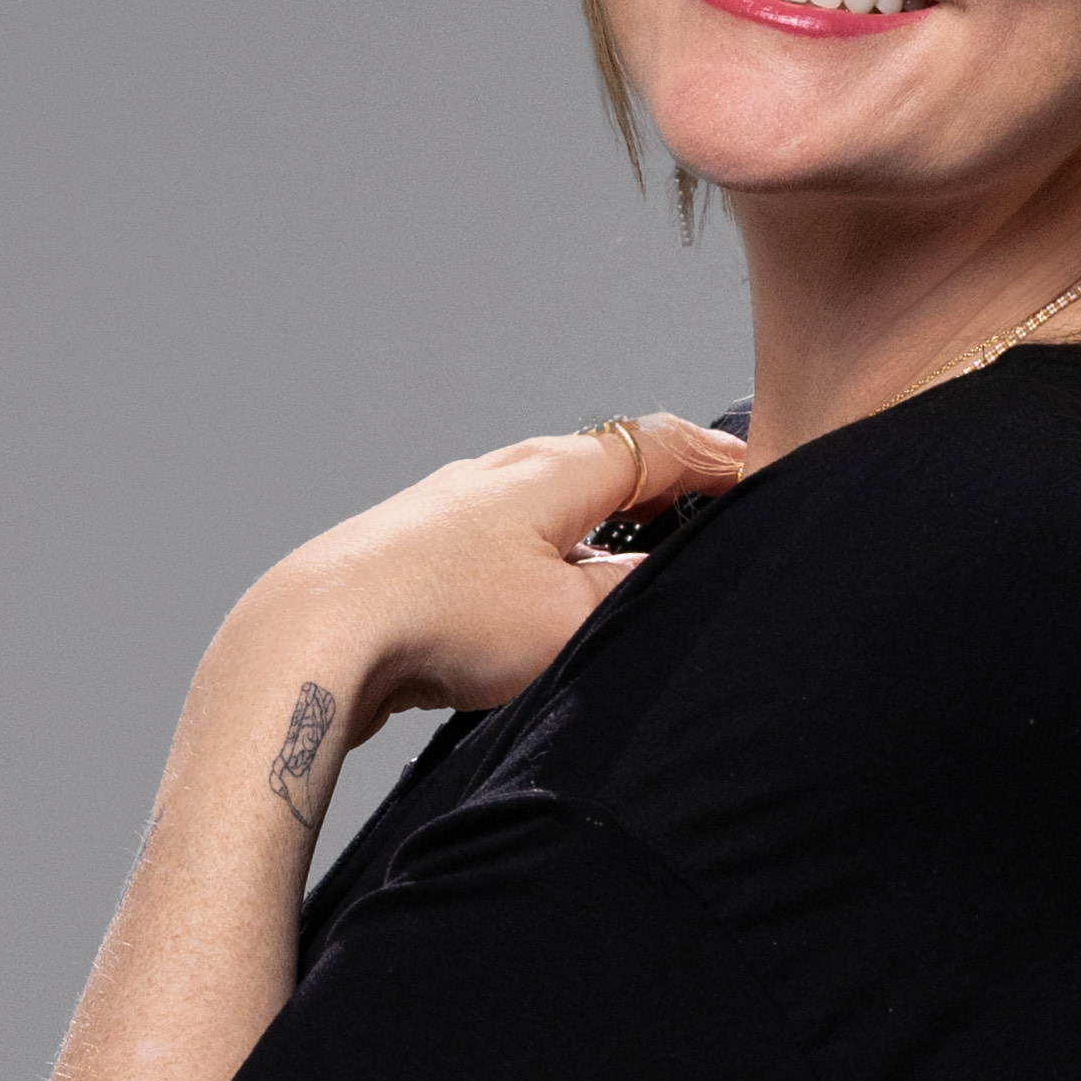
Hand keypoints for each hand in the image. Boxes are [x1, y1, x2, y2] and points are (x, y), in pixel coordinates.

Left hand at [236, 412, 747, 762]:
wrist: (319, 635)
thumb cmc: (439, 617)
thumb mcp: (571, 619)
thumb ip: (632, 591)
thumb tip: (661, 574)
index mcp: (558, 469)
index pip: (664, 445)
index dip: (720, 462)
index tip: (761, 478)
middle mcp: (507, 471)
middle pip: (609, 460)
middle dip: (666, 483)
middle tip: (712, 509)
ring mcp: (458, 504)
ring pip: (554, 498)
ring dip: (604, 520)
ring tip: (636, 557)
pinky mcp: (422, 547)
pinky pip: (509, 536)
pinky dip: (551, 551)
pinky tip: (546, 596)